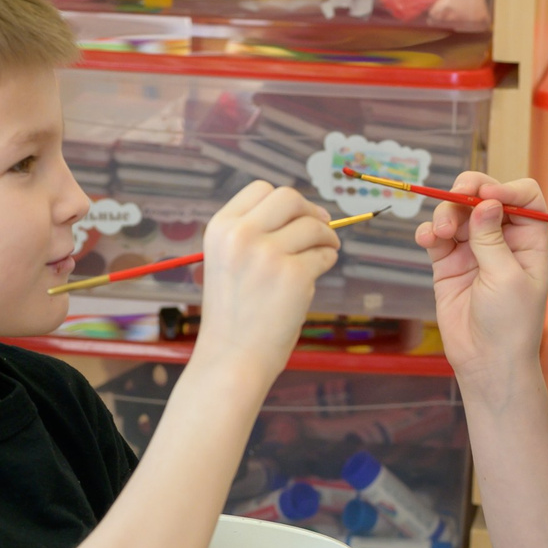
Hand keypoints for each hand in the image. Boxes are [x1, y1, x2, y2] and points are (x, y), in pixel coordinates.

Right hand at [192, 181, 339, 379]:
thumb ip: (253, 234)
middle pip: (290, 198)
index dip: (284, 203)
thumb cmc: (234, 314)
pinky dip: (327, 260)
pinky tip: (316, 274)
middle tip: (322, 228)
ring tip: (322, 254)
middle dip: (311, 211)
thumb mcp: (226, 261)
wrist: (233, 358)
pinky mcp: (294, 275)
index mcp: (220, 228)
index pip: (261, 189)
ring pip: (313, 226)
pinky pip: (325, 254)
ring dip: (326, 238)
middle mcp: (241, 235)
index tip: (297, 217)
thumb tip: (305, 211)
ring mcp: (268, 254)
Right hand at [415, 172, 547, 390]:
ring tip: (439, 233)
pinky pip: (436, 237)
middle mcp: (502, 240)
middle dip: (469, 192)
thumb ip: (491, 238)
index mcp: (529, 241)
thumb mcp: (506, 278)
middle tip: (456, 197)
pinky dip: (428, 231)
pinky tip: (427, 239)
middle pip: (485, 198)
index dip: (506, 188)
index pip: (523, 198)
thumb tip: (485, 202)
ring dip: (445, 213)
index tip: (486, 195)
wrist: (487, 362)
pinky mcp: (448, 264)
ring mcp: (473, 250)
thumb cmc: (510, 324)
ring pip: (457, 213)